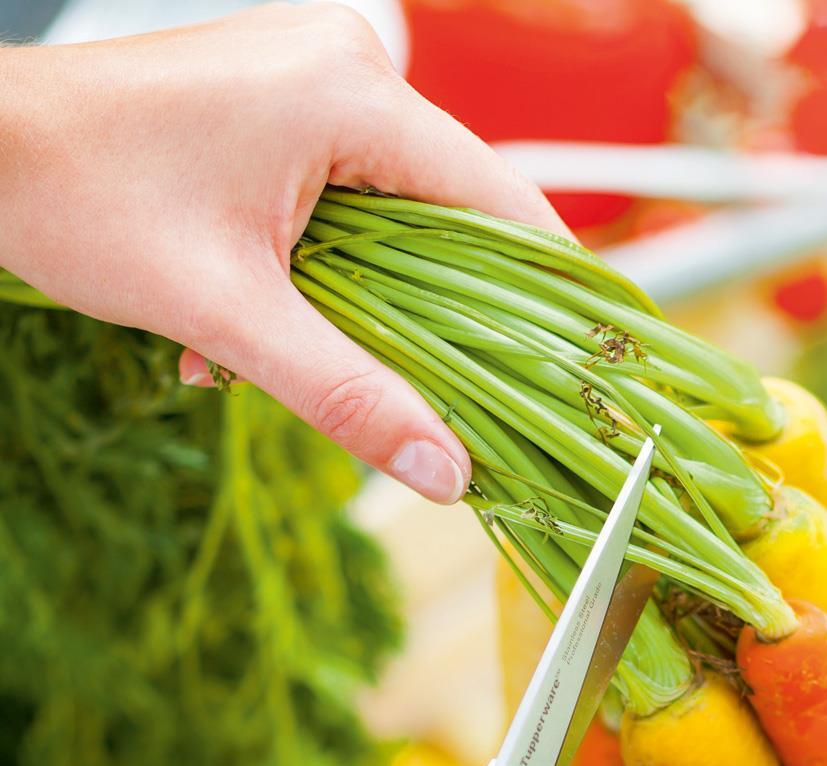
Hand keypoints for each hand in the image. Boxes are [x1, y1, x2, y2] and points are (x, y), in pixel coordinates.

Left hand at [0, 4, 564, 500]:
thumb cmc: (82, 197)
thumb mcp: (231, 317)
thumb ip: (350, 397)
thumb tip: (445, 472)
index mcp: (352, 93)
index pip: (500, 204)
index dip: (546, 296)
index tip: (579, 370)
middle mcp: (344, 66)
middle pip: (446, 222)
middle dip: (411, 318)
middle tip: (396, 393)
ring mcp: (309, 78)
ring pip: (388, 225)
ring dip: (344, 307)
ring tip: (261, 344)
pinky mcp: (278, 102)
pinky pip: (339, 204)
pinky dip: (307, 274)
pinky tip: (236, 315)